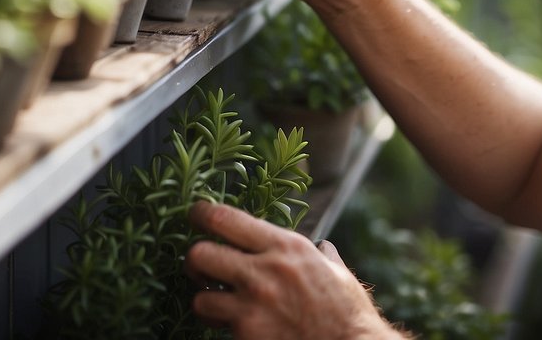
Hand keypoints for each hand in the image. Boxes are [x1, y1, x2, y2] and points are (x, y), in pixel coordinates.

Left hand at [184, 201, 399, 339]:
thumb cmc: (347, 311)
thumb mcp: (336, 272)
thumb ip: (321, 256)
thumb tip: (323, 247)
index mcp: (285, 246)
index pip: (226, 219)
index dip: (201, 214)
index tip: (195, 214)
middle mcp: (264, 271)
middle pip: (200, 254)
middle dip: (195, 260)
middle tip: (201, 265)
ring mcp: (253, 306)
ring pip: (200, 297)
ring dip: (206, 300)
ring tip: (218, 302)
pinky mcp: (247, 335)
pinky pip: (219, 326)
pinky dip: (223, 325)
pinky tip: (238, 325)